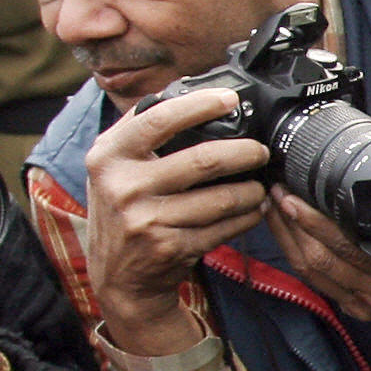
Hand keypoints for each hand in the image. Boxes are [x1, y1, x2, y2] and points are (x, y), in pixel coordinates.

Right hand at [83, 87, 270, 353]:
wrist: (118, 276)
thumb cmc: (123, 209)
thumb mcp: (113, 167)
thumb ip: (138, 132)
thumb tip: (185, 94)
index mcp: (108, 155)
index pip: (158, 119)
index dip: (199, 105)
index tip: (230, 99)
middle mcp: (123, 185)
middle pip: (203, 161)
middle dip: (245, 153)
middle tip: (261, 151)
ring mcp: (147, 219)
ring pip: (221, 199)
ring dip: (252, 191)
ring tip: (261, 185)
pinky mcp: (171, 247)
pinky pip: (224, 228)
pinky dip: (247, 217)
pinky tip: (255, 210)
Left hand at [264, 192, 370, 331]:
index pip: (347, 248)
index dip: (313, 224)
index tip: (293, 197)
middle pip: (318, 261)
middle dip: (289, 227)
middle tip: (274, 194)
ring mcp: (366, 306)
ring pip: (311, 273)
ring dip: (286, 241)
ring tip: (271, 209)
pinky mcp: (356, 310)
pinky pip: (317, 283)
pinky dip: (298, 257)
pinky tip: (287, 235)